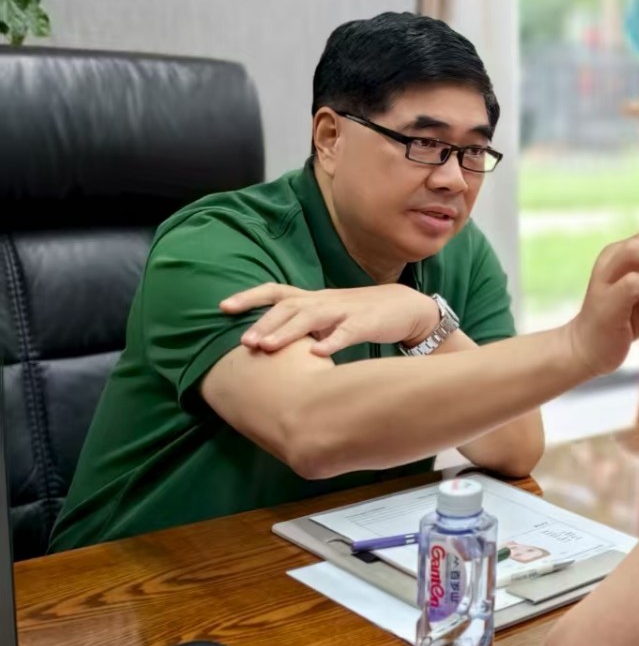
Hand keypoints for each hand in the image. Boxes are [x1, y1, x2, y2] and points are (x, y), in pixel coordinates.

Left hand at [221, 283, 440, 356]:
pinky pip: (348, 331)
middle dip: (265, 322)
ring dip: (288, 331)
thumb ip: (302, 325)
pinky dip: (332, 341)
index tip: (223, 307)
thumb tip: (267, 343)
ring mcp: (346, 311)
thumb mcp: (328, 316)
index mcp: (314, 299)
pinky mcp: (367, 323)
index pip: (276, 292)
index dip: (250, 297)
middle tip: (244, 342)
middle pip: (289, 306)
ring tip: (267, 347)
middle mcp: (325, 301)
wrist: (408, 307)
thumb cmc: (362, 314)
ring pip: (312, 317)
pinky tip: (318, 354)